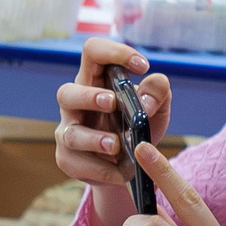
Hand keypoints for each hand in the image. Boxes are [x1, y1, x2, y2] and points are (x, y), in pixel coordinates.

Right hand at [56, 38, 170, 225]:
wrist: (127, 167)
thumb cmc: (136, 128)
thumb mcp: (156, 110)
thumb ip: (158, 95)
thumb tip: (148, 97)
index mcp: (95, 82)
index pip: (93, 52)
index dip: (114, 52)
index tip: (142, 66)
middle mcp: (76, 105)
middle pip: (66, 93)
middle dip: (89, 98)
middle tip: (113, 103)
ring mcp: (68, 132)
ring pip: (70, 133)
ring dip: (94, 139)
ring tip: (116, 146)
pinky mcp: (68, 159)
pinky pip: (77, 163)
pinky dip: (102, 170)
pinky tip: (121, 172)